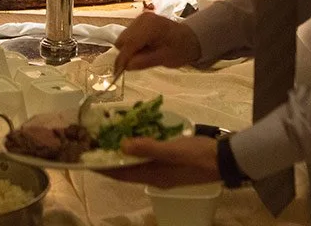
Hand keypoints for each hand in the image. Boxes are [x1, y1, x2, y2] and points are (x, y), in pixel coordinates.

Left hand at [96, 136, 219, 186]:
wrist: (225, 158)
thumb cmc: (197, 156)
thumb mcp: (172, 151)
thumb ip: (148, 148)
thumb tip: (122, 145)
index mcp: (153, 176)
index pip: (121, 175)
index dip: (103, 169)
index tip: (86, 160)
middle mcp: (155, 175)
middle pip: (127, 169)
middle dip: (111, 159)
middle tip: (96, 143)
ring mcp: (164, 169)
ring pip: (137, 162)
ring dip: (125, 152)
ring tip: (111, 137)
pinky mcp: (171, 161)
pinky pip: (149, 156)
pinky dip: (140, 146)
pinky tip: (138, 134)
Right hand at [114, 12, 201, 72]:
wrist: (189, 38)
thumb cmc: (180, 49)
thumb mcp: (165, 59)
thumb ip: (145, 62)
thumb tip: (127, 66)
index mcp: (151, 27)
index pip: (130, 44)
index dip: (122, 59)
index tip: (117, 73)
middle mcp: (143, 19)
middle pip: (123, 40)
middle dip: (126, 54)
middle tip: (137, 64)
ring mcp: (140, 18)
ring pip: (123, 38)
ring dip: (129, 49)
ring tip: (144, 55)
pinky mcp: (139, 21)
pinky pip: (128, 35)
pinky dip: (132, 44)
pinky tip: (144, 48)